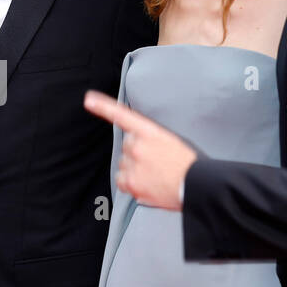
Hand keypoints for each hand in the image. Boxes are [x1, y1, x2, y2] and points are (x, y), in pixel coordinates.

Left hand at [84, 90, 196, 209]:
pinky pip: (121, 180)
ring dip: (134, 168)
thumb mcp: (172, 141)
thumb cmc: (190, 164)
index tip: (89, 99)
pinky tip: (147, 184)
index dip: (103, 107)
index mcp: (151, 132)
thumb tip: (137, 144)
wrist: (197, 186)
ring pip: (124, 163)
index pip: (123, 116)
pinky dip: (130, 182)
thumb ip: (151, 138)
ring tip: (155, 174)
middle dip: (137, 152)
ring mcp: (133, 165)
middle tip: (156, 162)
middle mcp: (138, 146)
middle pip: (127, 145)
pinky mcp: (131, 183)